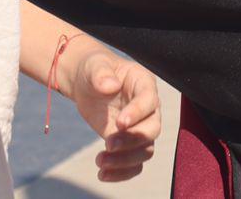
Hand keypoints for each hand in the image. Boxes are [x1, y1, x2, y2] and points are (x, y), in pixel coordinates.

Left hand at [70, 51, 161, 182]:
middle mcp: (148, 108)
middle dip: (132, 140)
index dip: (137, 113)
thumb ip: (102, 73)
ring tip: (100, 162)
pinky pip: (134, 163)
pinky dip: (122, 172)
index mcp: (143, 83)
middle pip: (152, 129)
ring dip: (125, 160)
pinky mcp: (129, 143)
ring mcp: (140, 127)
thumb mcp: (95, 65)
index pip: (150, 101)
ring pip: (145, 150)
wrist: (87, 83)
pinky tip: (103, 174)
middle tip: (108, 143)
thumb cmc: (94, 68)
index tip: (119, 123)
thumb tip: (110, 86)